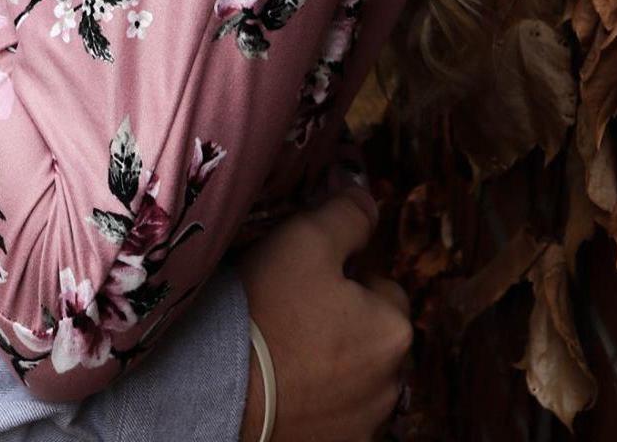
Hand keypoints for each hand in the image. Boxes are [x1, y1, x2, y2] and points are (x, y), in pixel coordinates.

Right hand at [237, 194, 412, 441]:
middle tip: (296, 312)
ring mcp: (366, 423)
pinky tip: (286, 384)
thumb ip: (348, 214)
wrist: (221, 388)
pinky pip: (338, 413)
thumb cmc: (267, 308)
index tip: (309, 280)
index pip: (383, 287)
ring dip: (336, 364)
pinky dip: (321, 400)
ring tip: (287, 350)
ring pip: (358, 376)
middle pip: (374, 335)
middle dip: (347, 323)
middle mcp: (393, 383)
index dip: (346, 277)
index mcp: (395, 328)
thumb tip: (367, 197)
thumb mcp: (306, 238)